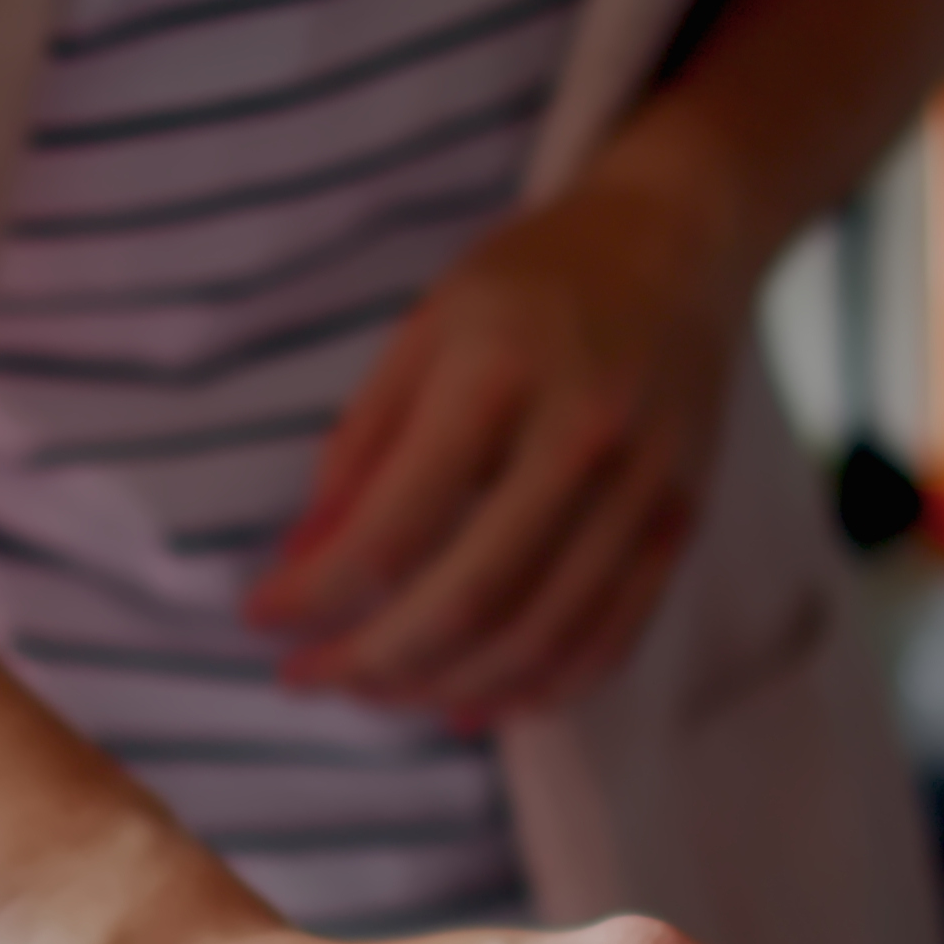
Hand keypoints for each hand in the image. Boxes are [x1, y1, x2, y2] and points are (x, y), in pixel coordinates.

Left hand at [242, 168, 749, 724]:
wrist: (674, 242)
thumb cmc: (529, 282)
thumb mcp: (422, 331)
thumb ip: (360, 447)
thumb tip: (300, 563)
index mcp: (496, 375)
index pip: (392, 525)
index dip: (316, 593)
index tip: (259, 619)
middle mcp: (581, 436)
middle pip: (470, 597)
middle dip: (373, 661)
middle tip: (309, 679)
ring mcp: (645, 486)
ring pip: (541, 635)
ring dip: (446, 688)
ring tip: (378, 694)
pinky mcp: (684, 521)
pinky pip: (613, 636)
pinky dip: (541, 688)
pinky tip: (477, 701)